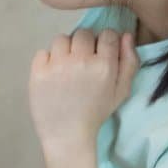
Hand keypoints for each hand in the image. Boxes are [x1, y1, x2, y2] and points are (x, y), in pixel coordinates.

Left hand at [29, 29, 138, 156]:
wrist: (67, 134)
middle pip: (83, 33)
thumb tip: (126, 35)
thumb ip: (129, 62)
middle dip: (85, 44)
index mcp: (104, 65)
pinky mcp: (38, 71)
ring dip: (65, 50)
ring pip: (62, 39)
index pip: (107, 34)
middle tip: (82, 62)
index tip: (101, 53)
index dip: (105, 42)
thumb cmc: (96, 112)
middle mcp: (80, 60)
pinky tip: (52, 74)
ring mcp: (57, 65)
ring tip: (66, 67)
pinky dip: (47, 60)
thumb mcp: (121, 91)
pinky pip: (43, 51)